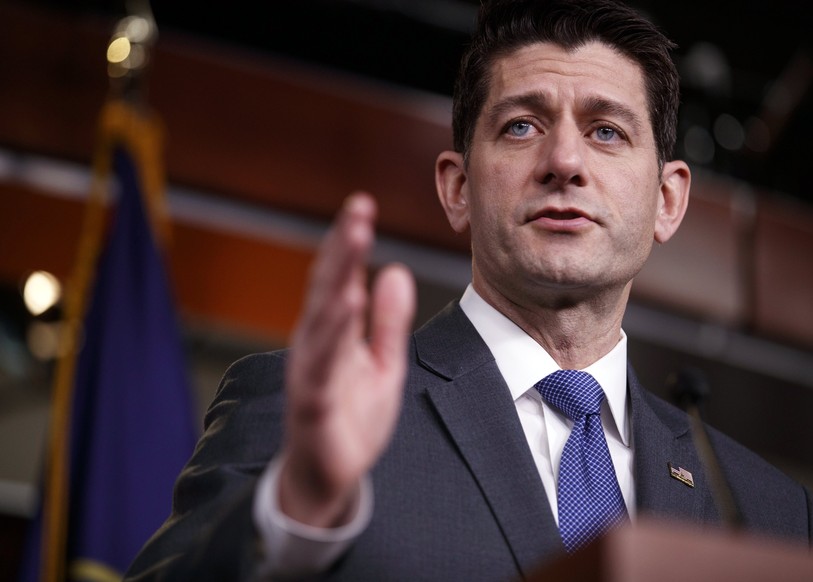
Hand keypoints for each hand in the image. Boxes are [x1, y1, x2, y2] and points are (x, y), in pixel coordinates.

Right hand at [278, 192, 415, 526]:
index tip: (362, 205)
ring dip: (338, 277)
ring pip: (322, 317)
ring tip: (354, 241)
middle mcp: (315, 344)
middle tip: (358, 208)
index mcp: (331, 332)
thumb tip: (395, 269)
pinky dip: (333, 332)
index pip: (338, 278)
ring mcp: (310, 371)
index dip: (348, 242)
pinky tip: (347, 303)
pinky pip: (322, 363)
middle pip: (327, 287)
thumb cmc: (352, 418)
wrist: (330, 478)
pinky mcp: (313, 402)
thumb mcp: (383, 364)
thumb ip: (389, 321)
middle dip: (342, 247)